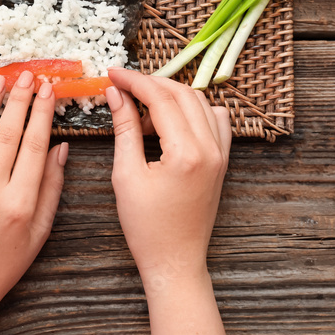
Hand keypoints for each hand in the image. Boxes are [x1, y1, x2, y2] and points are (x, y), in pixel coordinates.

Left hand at [0, 71, 68, 334]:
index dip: (41, 112)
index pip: (33, 145)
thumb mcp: (38, 233)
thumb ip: (51, 189)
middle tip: (26, 74)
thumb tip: (60, 147)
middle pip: (7, 134)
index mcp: (20, 203)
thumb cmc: (2, 264)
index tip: (47, 88)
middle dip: (19, 99)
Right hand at [106, 68, 230, 334]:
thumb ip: (124, 129)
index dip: (135, 81)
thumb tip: (116, 95)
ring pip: (200, 103)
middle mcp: (211, 149)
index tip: (112, 74)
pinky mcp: (222, 161)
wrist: (175, 260)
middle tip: (123, 84)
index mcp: (186, 153)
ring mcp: (221, 154)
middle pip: (183, 94)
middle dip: (151, 83)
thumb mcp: (126, 174)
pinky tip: (171, 119)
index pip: (161, 99)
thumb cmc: (147, 227)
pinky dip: (194, 109)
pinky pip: (215, 121)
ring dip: (171, 94)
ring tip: (142, 104)